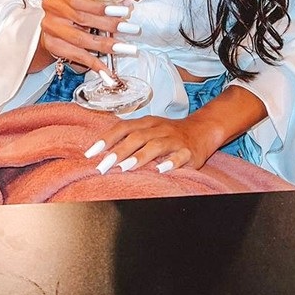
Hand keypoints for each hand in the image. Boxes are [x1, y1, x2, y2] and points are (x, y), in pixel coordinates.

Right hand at [40, 0, 135, 74]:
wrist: (56, 23)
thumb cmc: (76, 7)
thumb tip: (127, 4)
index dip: (101, 6)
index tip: (124, 10)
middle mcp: (53, 7)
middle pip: (82, 18)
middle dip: (109, 25)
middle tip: (130, 29)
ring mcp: (50, 27)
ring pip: (80, 39)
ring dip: (104, 45)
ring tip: (123, 47)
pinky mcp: (52, 45)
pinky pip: (76, 56)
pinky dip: (94, 63)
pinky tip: (106, 69)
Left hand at [84, 113, 215, 173]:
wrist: (203, 129)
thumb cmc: (170, 133)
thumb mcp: (149, 129)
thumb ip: (129, 137)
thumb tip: (102, 152)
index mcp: (147, 122)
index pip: (123, 127)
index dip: (106, 139)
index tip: (90, 153)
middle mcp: (159, 129)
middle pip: (136, 137)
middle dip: (118, 152)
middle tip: (103, 166)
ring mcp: (174, 140)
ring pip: (156, 146)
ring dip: (139, 157)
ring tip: (124, 168)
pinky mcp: (188, 152)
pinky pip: (180, 157)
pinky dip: (170, 163)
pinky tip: (161, 171)